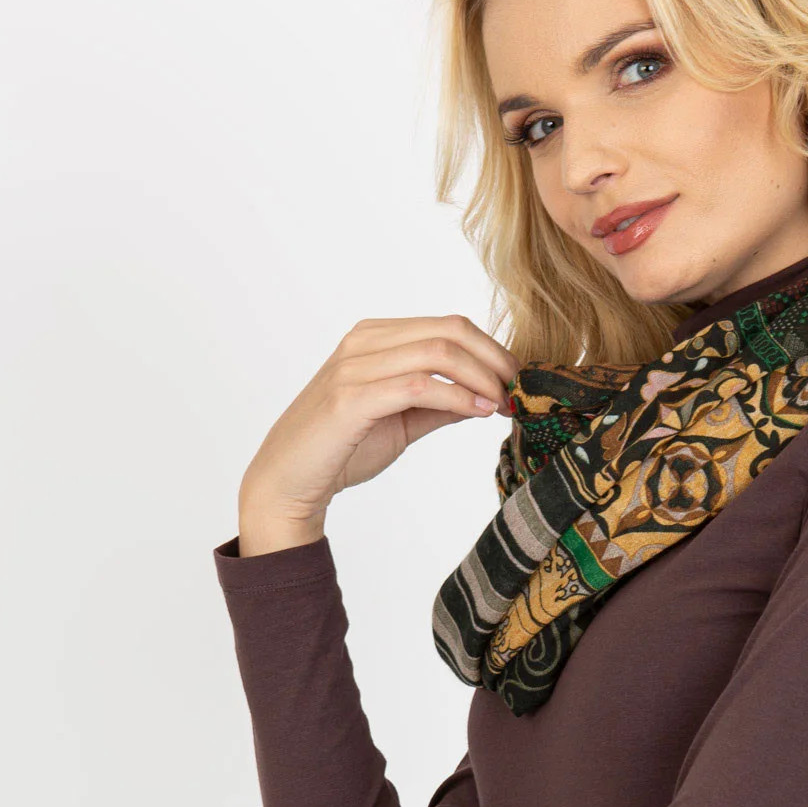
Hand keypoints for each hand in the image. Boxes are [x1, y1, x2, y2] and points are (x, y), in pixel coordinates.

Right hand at [239, 314, 518, 537]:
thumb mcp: (402, 421)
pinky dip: (457, 397)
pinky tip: (478, 412)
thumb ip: (439, 405)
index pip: (448, 325)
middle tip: (519, 391)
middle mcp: (364, 342)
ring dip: (481, 377)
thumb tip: (486, 398)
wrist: (288, 481)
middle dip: (494, 359)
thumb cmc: (341, 449)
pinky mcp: (351, 399)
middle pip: (449, 330)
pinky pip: (417, 386)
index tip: (517, 382)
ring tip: (502, 404)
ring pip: (437, 352)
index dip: (491, 350)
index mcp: (375, 337)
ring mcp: (354, 367)